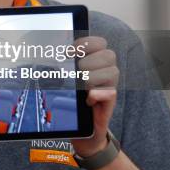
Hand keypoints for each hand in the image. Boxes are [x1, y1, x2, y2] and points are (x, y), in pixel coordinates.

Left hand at [71, 36, 118, 156]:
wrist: (81, 127)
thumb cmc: (72, 98)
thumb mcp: (67, 77)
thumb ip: (66, 63)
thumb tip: (58, 49)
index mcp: (96, 60)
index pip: (99, 42)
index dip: (85, 43)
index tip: (69, 52)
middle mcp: (106, 70)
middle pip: (108, 55)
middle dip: (88, 63)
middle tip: (77, 73)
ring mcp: (111, 85)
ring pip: (111, 72)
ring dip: (91, 78)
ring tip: (81, 87)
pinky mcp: (111, 101)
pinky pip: (110, 92)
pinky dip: (96, 94)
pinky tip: (88, 98)